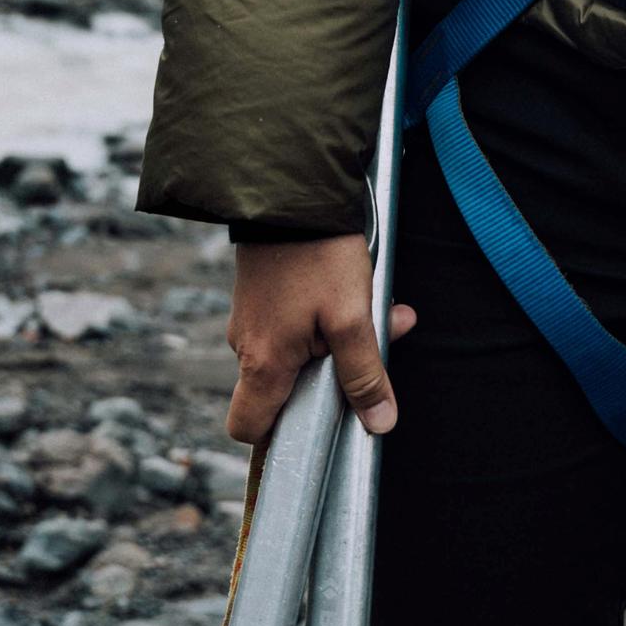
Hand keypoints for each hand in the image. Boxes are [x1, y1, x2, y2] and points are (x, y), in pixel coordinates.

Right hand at [225, 235, 415, 448]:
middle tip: (366, 349)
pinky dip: (320, 319)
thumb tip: (379, 423)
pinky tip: (349, 291)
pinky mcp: (258, 296)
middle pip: (279, 389)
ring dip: (331, 342)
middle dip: (327, 377)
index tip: (316, 419)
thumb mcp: (352, 317)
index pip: (248, 427)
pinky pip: (289, 326)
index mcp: (263, 362)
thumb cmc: (319, 255)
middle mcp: (246, 345)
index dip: (277, 435)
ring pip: (290, 353)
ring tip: (369, 309)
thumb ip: (364, 374)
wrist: (289, 190)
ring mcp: (249, 319)